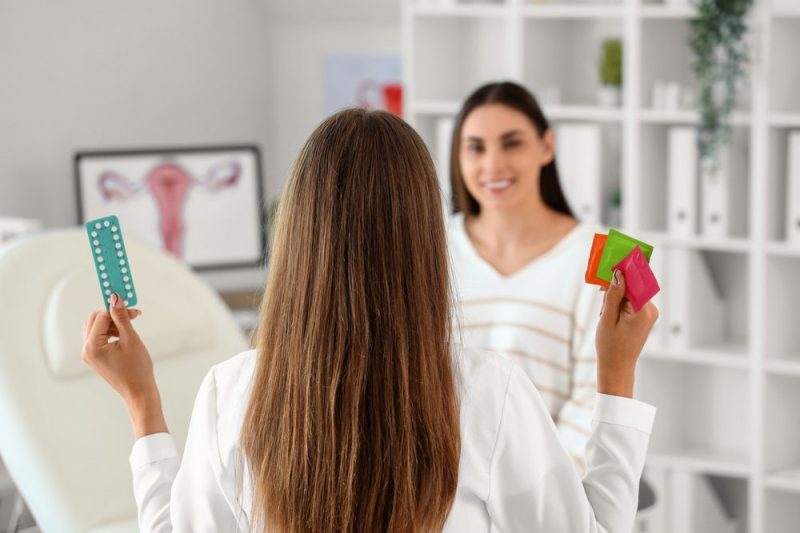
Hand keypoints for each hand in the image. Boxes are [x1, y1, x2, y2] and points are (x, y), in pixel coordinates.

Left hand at [82, 294, 167, 436]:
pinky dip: (111, 331)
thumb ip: (122, 317)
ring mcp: (90, 354)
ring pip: (96, 327)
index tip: (131, 305)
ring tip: (131, 324)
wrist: (139, 392)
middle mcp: (86, 350)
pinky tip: (125, 333)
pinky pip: (99, 337)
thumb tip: (115, 298)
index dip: (116, 308)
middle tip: (133, 314)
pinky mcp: (96, 357)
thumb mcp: (131, 339)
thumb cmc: (137, 369)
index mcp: (92, 346)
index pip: (100, 317)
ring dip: (112, 322)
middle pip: (94, 320)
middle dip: (112, 314)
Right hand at [595, 270, 658, 397]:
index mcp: (644, 311)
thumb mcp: (607, 318)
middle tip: (601, 298)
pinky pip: (631, 301)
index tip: (610, 265)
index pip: (636, 281)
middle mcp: (651, 309)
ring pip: (630, 293)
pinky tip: (610, 315)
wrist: (617, 367)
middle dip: (615, 288)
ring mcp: (649, 313)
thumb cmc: (611, 346)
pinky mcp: (644, 315)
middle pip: (633, 286)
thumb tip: (618, 274)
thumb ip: (613, 295)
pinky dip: (619, 303)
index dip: (623, 272)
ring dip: (615, 297)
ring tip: (606, 314)